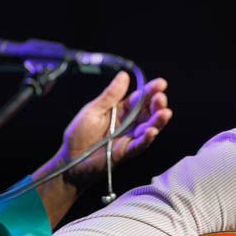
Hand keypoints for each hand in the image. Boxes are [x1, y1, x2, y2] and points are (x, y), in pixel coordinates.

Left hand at [58, 72, 172, 188]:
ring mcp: (128, 138)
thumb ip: (110, 95)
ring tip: (165, 113)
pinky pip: (139, 145)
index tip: (161, 84)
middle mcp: (128, 123)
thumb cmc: (79, 135)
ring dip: (157, 121)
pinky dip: (146, 139)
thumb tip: (124, 75)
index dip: (150, 91)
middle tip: (161, 98)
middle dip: (157, 105)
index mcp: (120, 110)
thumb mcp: (93, 110)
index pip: (139, 98)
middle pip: (147, 113)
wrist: (70, 159)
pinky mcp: (125, 152)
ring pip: (148, 128)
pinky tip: (151, 131)